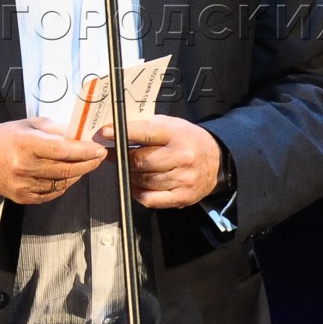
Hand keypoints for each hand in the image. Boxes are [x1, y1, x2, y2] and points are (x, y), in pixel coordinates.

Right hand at [0, 116, 107, 204]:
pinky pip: (52, 194)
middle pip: (66, 169)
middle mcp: (24, 166)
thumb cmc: (8, 138)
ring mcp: (24, 184)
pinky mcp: (24, 197)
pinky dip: (64, 184)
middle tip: (98, 157)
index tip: (98, 149)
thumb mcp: (31, 124)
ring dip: (77, 174)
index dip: (84, 151)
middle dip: (87, 163)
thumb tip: (81, 134)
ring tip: (82, 164)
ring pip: (62, 183)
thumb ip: (57, 129)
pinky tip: (66, 175)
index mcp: (25, 143)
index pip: (62, 149)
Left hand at [97, 115, 220, 208]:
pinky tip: (137, 183)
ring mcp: (184, 178)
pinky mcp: (183, 197)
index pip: (145, 133)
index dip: (122, 133)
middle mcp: (182, 156)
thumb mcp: (170, 125)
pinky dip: (138, 192)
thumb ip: (146, 127)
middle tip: (115, 154)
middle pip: (141, 161)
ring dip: (130, 175)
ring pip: (143, 180)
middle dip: (123, 158)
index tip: (105, 133)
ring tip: (130, 168)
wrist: (216, 160)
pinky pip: (150, 198)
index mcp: (177, 134)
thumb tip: (116, 131)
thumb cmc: (187, 140)